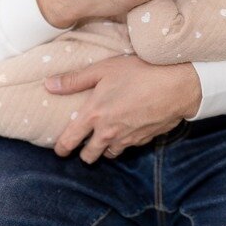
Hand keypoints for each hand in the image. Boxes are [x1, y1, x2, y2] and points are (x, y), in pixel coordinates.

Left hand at [44, 55, 201, 163]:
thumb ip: (74, 80)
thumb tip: (49, 85)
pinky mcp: (144, 140)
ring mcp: (128, 139)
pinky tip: (128, 127)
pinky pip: (129, 146)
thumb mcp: (103, 70)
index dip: (61, 148)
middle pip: (89, 156)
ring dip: (105, 148)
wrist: (177, 85)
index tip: (59, 149)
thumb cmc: (140, 72)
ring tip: (106, 135)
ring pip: (110, 153)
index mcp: (94, 116)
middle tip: (83, 143)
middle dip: (84, 152)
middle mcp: (108, 132)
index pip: (69, 141)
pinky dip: (125, 141)